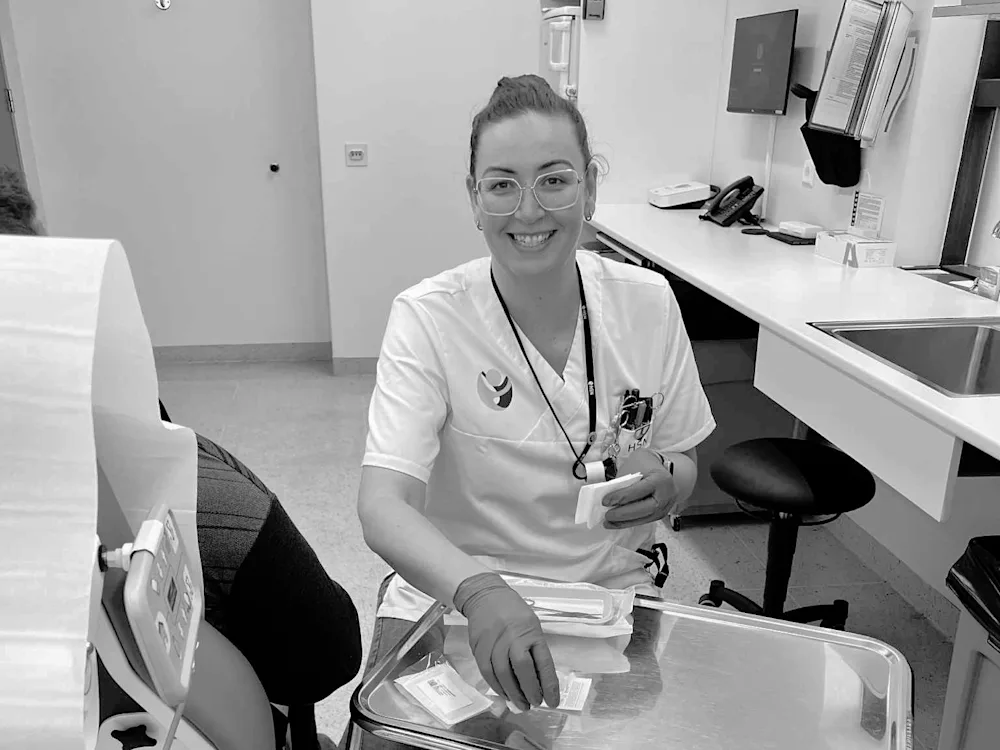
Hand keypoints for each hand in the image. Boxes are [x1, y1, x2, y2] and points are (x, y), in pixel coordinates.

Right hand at [453, 573, 559, 711]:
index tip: (553, 702)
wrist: (485, 596)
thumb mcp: (532, 625)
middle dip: (530, 691)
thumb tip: (541, 680)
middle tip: (535, 704)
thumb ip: (535, 650)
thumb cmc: (513, 612)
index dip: (549, 685)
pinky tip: (505, 694)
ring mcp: (494, 642)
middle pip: (522, 670)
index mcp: (531, 632)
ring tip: (521, 704)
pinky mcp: (479, 647)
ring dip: (513, 694)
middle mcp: (513, 637)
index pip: (543, 662)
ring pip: (503, 675)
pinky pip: (487, 673)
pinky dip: (497, 687)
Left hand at [602, 449, 677, 528]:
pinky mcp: (661, 514)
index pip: (639, 490)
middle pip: (645, 508)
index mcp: (660, 479)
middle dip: (624, 514)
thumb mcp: (633, 467)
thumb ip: (623, 483)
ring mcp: (665, 506)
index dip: (621, 497)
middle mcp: (666, 494)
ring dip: (624, 522)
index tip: (605, 501)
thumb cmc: (644, 465)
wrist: (660, 469)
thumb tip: (609, 500)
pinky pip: (644, 520)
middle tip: (607, 515)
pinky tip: (616, 523)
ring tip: (608, 522)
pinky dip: (629, 522)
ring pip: (645, 518)